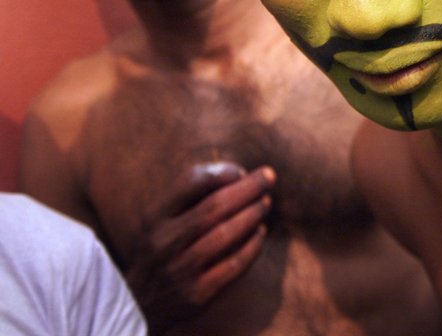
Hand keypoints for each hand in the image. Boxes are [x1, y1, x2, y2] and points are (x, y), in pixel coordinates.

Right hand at [126, 161, 274, 329]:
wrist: (140, 303)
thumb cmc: (164, 247)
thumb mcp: (164, 219)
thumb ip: (193, 194)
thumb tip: (241, 175)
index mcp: (155, 217)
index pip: (189, 183)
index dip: (222, 172)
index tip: (242, 170)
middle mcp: (164, 242)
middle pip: (214, 207)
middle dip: (247, 189)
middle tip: (269, 177)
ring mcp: (180, 270)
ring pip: (225, 234)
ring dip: (252, 214)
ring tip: (265, 203)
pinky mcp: (197, 294)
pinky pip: (234, 264)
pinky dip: (253, 245)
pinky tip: (260, 232)